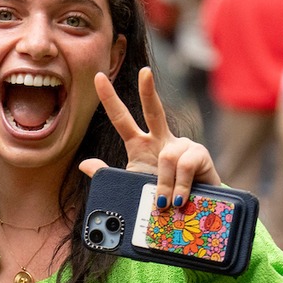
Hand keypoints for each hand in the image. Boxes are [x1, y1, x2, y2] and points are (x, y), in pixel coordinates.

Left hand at [79, 67, 219, 208]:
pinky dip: (179, 186)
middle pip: (153, 110)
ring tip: (165, 204)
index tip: (99, 77)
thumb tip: (83, 164)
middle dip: (148, 90)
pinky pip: (183, 166)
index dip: (110, 98)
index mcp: (140, 145)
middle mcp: (161, 139)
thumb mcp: (131, 184)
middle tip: (144, 72)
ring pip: (166, 158)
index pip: (121, 119)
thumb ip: (107, 174)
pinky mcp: (199, 154)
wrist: (189, 211)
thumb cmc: (159, 196)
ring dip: (163, 185)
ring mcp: (181, 145)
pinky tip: (180, 198)